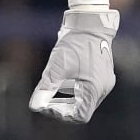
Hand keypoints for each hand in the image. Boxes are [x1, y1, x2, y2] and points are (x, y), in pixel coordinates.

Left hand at [29, 7, 118, 123]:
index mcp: (94, 89)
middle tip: (46, 100)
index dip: (63, 115)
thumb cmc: (74, 44)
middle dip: (62, 107)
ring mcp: (104, 82)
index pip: (80, 116)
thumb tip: (35, 106)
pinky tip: (63, 80)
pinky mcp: (102, 75)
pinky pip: (88, 90)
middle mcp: (102, 89)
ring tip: (54, 88)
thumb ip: (46, 88)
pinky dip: (74, 90)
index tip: (48, 106)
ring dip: (68, 99)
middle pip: (82, 109)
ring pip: (85, 100)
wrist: (90, 23)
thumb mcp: (57, 67)